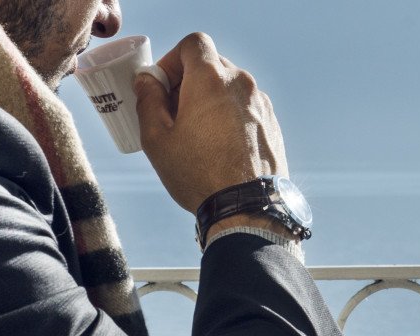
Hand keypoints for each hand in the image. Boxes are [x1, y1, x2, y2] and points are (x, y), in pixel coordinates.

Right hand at [134, 33, 287, 214]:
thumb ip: (148, 100)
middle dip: (189, 81)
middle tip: (174, 113)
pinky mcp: (272, 124)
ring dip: (210, 99)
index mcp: (212, 79)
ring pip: (230, 87)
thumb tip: (147, 81)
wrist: (248, 208)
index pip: (194, 43)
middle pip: (212, 65)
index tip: (163, 86)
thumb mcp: (157, 138)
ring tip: (197, 134)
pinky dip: (230, 115)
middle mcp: (242, 84)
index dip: (173, 59)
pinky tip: (220, 146)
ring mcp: (261, 104)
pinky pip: (245, 107)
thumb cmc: (199, 174)